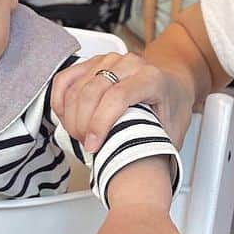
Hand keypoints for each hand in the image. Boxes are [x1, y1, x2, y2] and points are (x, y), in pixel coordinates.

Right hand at [52, 51, 194, 150]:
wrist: (172, 86)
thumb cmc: (171, 108)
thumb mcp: (172, 133)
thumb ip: (155, 147)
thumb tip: (139, 173)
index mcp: (151, 78)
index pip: (117, 97)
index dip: (100, 123)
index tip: (93, 146)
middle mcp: (129, 64)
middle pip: (92, 92)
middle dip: (82, 124)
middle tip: (87, 145)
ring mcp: (109, 60)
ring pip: (76, 88)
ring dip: (71, 117)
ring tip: (81, 135)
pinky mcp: (93, 62)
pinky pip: (65, 79)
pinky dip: (60, 101)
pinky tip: (66, 118)